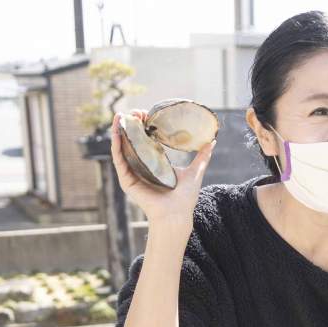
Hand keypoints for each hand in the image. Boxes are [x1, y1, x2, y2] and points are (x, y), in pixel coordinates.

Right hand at [110, 111, 215, 233]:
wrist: (176, 214)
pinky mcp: (126, 180)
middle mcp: (141, 167)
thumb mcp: (195, 172)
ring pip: (121, 147)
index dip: (144, 125)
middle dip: (131, 124)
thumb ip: (203, 156)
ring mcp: (132, 173)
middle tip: (135, 112)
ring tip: (120, 115)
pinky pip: (118, 159)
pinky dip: (115, 144)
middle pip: (131, 141)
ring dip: (119, 130)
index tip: (146, 113)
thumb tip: (212, 141)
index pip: (145, 140)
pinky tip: (117, 131)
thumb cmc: (185, 198)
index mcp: (154, 164)